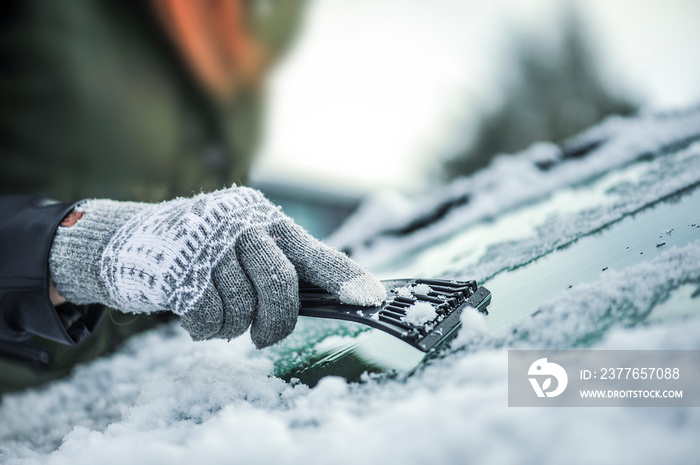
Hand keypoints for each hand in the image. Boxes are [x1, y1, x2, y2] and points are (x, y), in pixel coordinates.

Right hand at [49, 187, 384, 347]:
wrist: (128, 240)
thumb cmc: (201, 251)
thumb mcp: (243, 244)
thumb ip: (281, 265)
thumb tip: (327, 299)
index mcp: (267, 221)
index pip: (316, 254)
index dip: (347, 279)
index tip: (373, 300)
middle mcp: (242, 224)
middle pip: (281, 284)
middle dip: (276, 321)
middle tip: (264, 335)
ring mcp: (208, 244)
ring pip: (243, 307)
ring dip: (233, 326)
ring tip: (219, 317)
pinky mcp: (177, 269)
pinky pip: (209, 317)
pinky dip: (206, 329)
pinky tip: (195, 318)